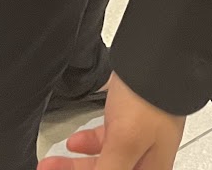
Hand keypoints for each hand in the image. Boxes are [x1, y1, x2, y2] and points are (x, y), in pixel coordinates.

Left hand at [41, 74, 185, 169]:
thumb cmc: (151, 97)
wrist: (159, 53)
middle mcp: (147, 158)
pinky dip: (88, 144)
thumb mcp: (125, 143)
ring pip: (104, 160)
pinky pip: (106, 140)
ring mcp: (139, 138)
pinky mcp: (131, 120)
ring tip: (52, 163)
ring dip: (76, 164)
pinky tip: (75, 142)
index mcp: (151, 169)